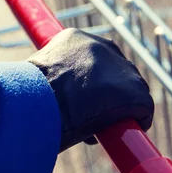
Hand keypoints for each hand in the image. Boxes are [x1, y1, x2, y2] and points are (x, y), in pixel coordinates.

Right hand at [27, 28, 154, 152]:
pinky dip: (134, 123)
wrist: (37, 104)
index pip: (93, 58)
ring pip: (131, 90)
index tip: (83, 96)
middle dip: (108, 93)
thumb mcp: (38, 76)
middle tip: (91, 114)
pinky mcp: (135, 93)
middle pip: (116, 71)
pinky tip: (114, 134)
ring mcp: (121, 68)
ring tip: (98, 126)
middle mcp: (101, 46)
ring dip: (119, 108)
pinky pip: (143, 111)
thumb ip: (54, 76)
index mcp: (75, 38)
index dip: (90, 81)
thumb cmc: (28, 96)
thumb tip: (56, 95)